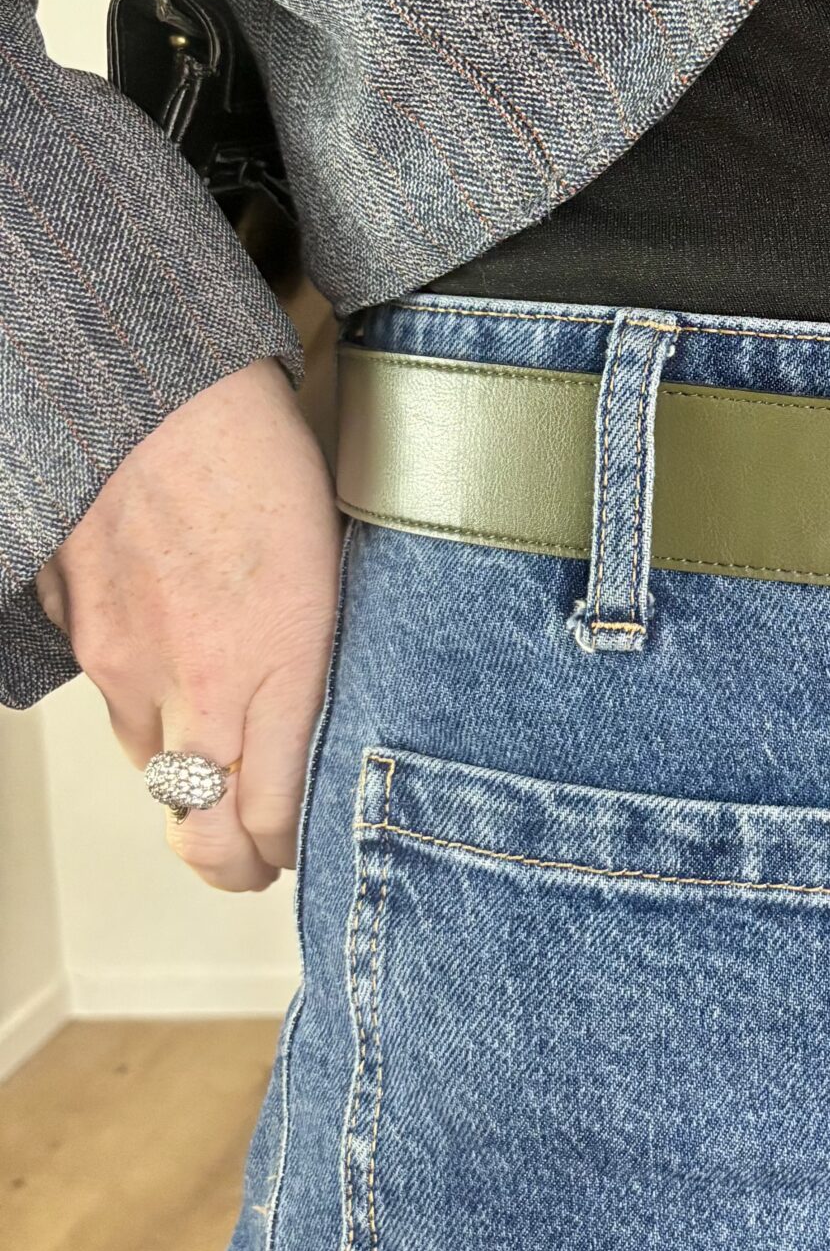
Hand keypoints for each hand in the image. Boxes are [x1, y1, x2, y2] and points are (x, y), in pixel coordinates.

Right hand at [35, 359, 341, 893]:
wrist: (155, 392)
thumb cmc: (260, 458)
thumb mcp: (330, 569)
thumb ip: (317, 661)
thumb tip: (321, 717)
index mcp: (276, 674)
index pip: (269, 826)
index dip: (285, 851)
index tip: (300, 843)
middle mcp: (193, 688)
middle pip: (199, 834)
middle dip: (230, 858)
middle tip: (255, 850)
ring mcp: (124, 665)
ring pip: (154, 765)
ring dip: (189, 768)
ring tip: (224, 734)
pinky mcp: (76, 632)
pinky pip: (112, 696)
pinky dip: (142, 697)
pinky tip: (174, 650)